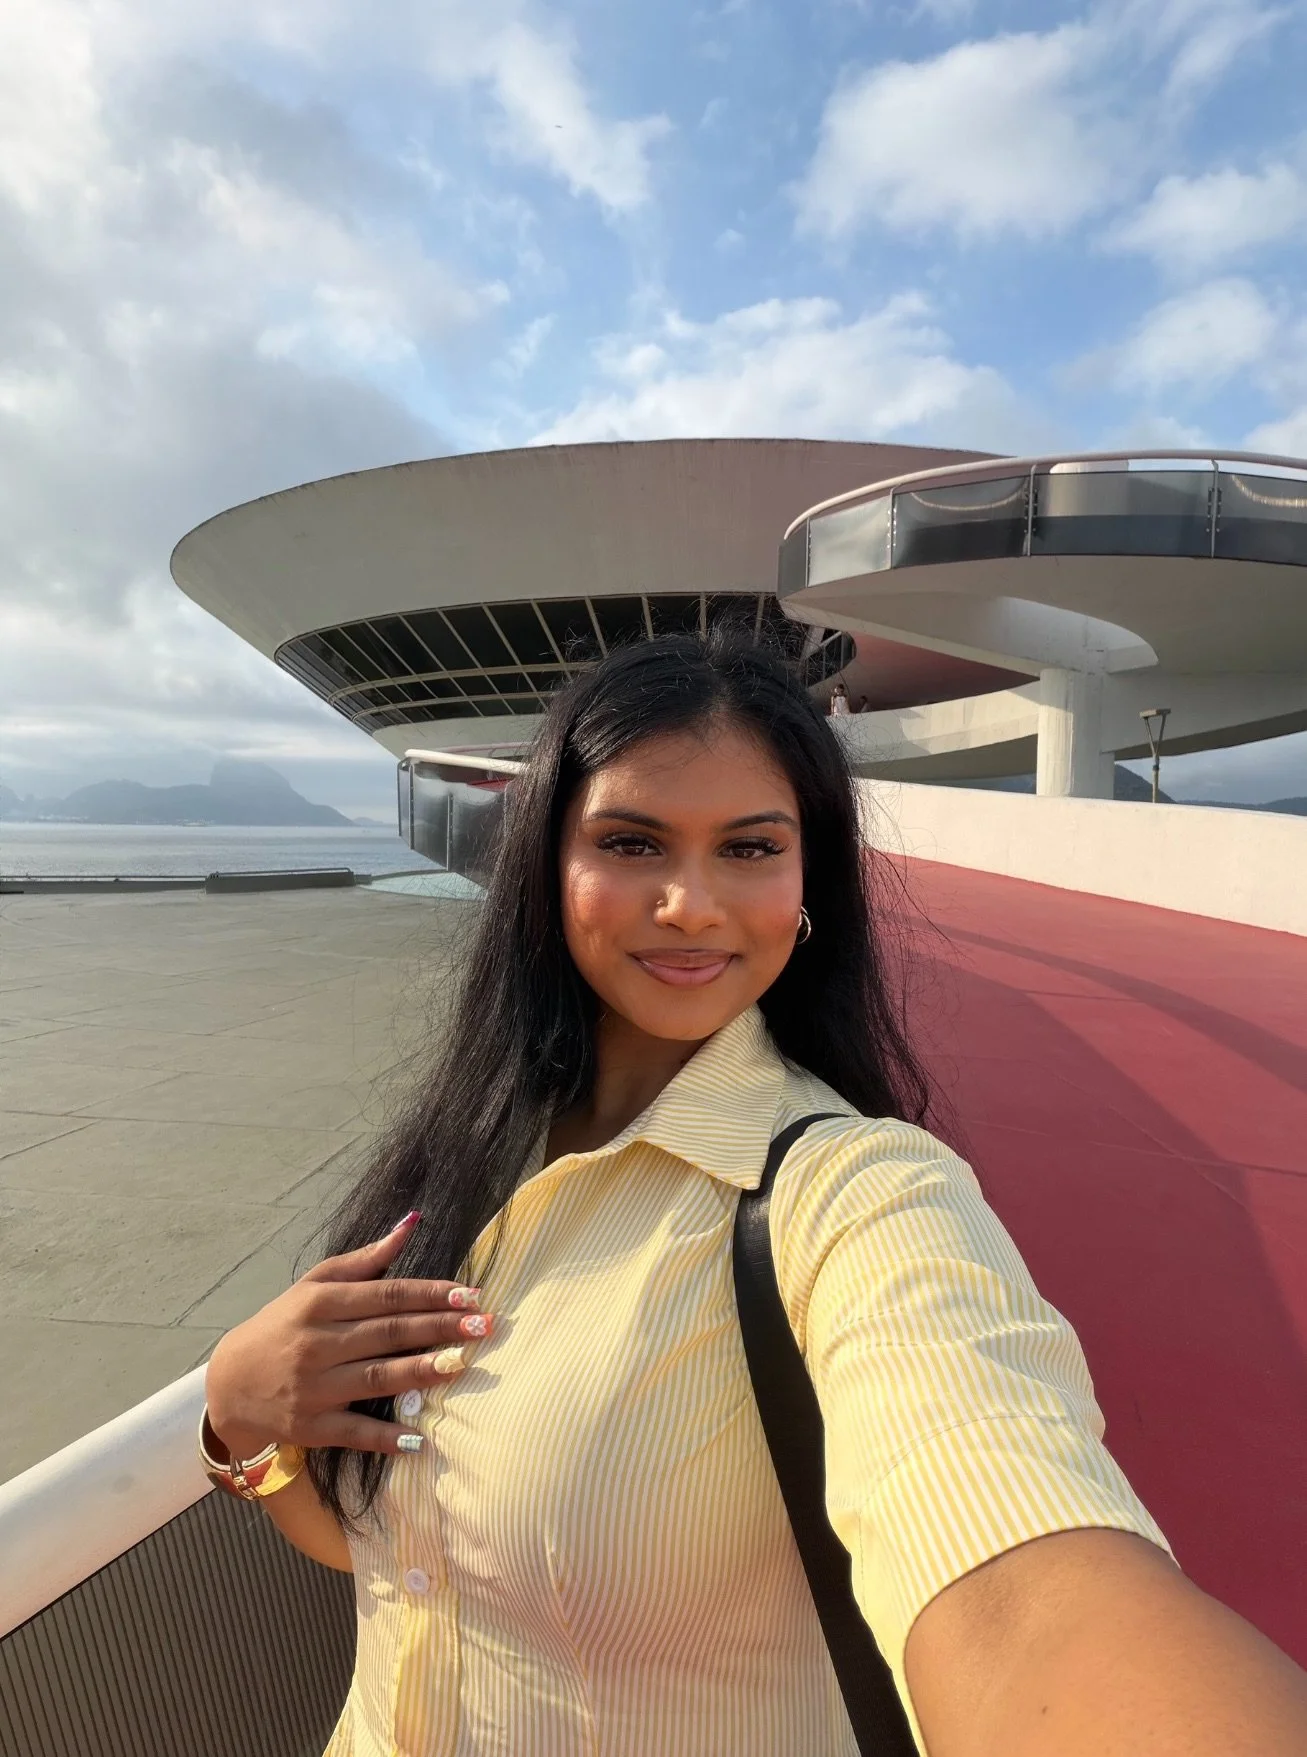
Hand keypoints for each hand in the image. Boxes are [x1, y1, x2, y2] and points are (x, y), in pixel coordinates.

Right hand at [204, 1213, 492, 1460]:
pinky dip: (385, 1438)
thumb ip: (365, 1260)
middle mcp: (318, 1344)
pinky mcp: (311, 1427)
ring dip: (422, 1371)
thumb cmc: (282, 1326)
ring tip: (461, 1363)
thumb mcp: (314, 1285)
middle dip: (440, 1327)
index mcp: (321, 1304)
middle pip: (389, 1334)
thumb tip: (411, 1223)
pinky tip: (419, 1439)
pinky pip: (354, 1433)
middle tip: (484, 1325)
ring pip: (377, 1378)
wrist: (229, 1384)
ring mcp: (315, 1388)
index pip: (387, 1295)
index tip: (470, 1293)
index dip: (430, 1293)